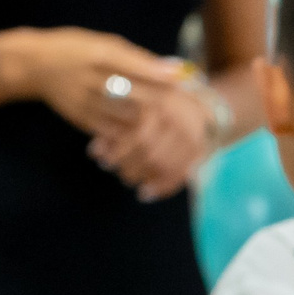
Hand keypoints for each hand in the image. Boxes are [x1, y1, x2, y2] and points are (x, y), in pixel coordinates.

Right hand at [10, 26, 180, 137]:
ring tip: (175, 131)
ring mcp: (85, 100)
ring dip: (154, 125)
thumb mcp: (105, 43)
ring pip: (127, 118)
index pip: (133, 64)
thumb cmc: (77, 50)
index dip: (160, 74)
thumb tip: (176, 70)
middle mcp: (91, 76)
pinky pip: (113, 133)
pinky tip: (149, 138)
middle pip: (136, 94)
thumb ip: (138, 58)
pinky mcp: (81, 118)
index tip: (184, 80)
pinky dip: (134, 137)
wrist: (34, 65)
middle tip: (188, 113)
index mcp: (99, 53)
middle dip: (164, 104)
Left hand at [88, 75, 216, 202]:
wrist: (197, 105)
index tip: (100, 159)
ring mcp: (192, 137)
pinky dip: (161, 188)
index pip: (137, 135)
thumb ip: (113, 121)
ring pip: (163, 166)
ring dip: (142, 177)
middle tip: (115, 170)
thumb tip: (95, 151)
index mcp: (161, 103)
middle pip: (150, 154)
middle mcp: (179, 120)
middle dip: (129, 166)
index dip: (117, 151)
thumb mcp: (134, 100)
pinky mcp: (199, 152)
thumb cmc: (154, 103)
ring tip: (127, 179)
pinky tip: (145, 194)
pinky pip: (179, 175)